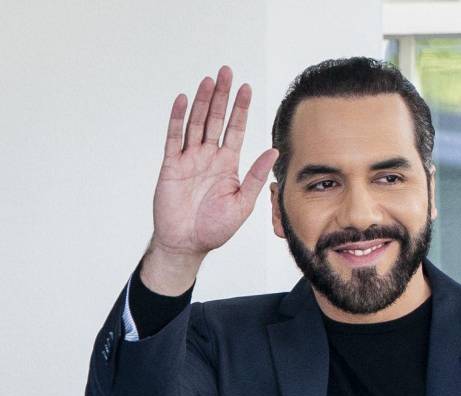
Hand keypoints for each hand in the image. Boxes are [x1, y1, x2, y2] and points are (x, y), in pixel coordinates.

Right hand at [142, 66, 277, 294]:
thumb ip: (257, 176)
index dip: (240, 108)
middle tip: (226, 72)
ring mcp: (189, 159)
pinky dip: (178, 119)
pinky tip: (183, 100)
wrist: (187, 243)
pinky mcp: (171, 166)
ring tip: (208, 80)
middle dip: (221, 96)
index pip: (236, 129)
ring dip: (202, 101)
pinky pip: (174, 138)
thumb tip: (274, 151)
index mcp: (228, 164)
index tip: (246, 88)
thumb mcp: (244, 203)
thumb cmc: (216, 228)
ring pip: (196, 123)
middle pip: (216, 119)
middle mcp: (209, 157)